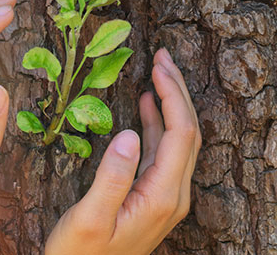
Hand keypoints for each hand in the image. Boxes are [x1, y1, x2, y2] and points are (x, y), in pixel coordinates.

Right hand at [44, 48, 201, 254]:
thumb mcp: (88, 220)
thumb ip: (111, 178)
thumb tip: (129, 132)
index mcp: (162, 196)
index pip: (180, 133)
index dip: (172, 95)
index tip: (158, 65)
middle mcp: (174, 195)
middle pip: (188, 132)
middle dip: (177, 91)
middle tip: (163, 56)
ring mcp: (169, 196)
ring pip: (180, 140)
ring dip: (171, 104)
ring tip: (158, 71)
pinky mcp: (158, 197)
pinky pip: (165, 153)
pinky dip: (159, 125)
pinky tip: (148, 106)